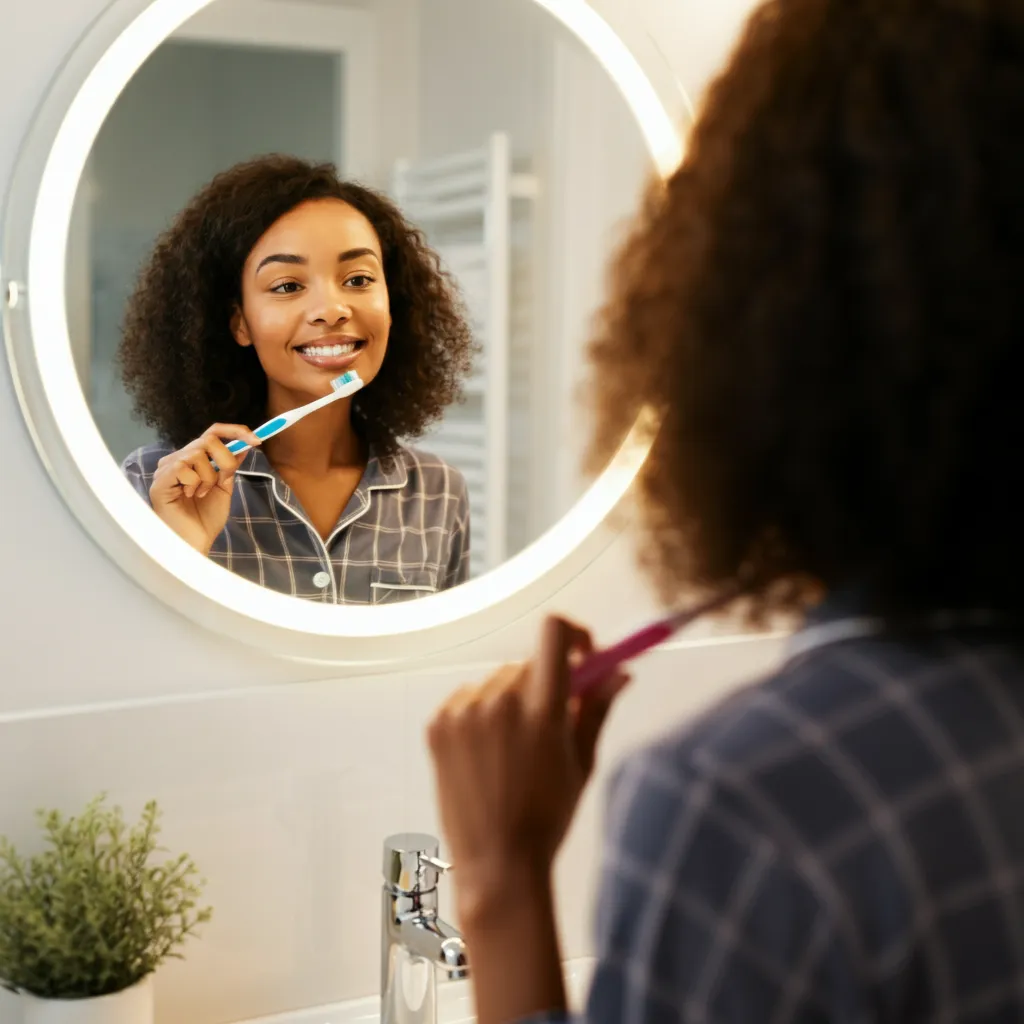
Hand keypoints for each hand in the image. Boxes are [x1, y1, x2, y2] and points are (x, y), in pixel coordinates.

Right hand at [148, 423, 261, 554]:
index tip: (256, 440)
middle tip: (223, 481)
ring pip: (198, 453)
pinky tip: (189, 497)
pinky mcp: (160, 480)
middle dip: (225, 460)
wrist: (194, 543)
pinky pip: (183, 468)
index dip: (235, 431)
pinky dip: (194, 483)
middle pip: (208, 439)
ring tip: (202, 494)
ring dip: (209, 477)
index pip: (212, 432)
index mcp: (193, 459)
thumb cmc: (205, 519)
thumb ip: (230, 467)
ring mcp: (166, 468)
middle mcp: (177, 459)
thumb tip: (244, 445)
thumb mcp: (224, 489)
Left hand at [427, 615, 629, 924]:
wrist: (496, 865)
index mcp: (542, 711)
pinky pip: (469, 696)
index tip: (583, 653)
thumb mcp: (582, 762)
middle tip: (554, 719)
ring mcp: (464, 712)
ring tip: (517, 750)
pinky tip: (489, 753)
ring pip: (500, 680)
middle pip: (531, 663)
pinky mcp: (438, 724)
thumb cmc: (548, 817)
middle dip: (547, 682)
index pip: (554, 632)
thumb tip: (620, 672)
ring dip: (514, 699)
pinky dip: (482, 713)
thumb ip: (597, 708)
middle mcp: (500, 703)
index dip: (574, 634)